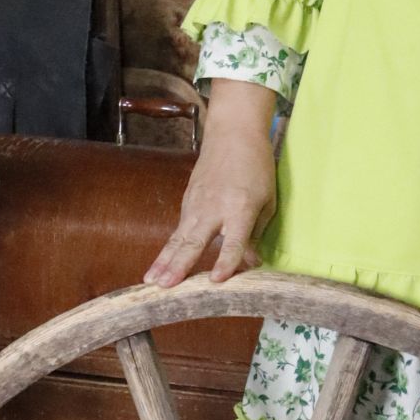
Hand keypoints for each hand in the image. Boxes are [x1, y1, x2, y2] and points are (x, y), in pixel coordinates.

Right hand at [145, 78, 276, 284]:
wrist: (233, 134)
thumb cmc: (257, 168)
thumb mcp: (267, 201)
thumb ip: (256, 233)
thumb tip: (250, 262)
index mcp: (240, 208)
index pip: (233, 241)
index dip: (225, 261)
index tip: (215, 280)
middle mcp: (215, 208)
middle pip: (195, 241)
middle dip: (179, 265)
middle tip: (166, 286)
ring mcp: (197, 204)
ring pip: (178, 238)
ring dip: (164, 261)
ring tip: (151, 281)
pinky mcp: (187, 201)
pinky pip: (178, 230)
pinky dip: (167, 250)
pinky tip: (158, 268)